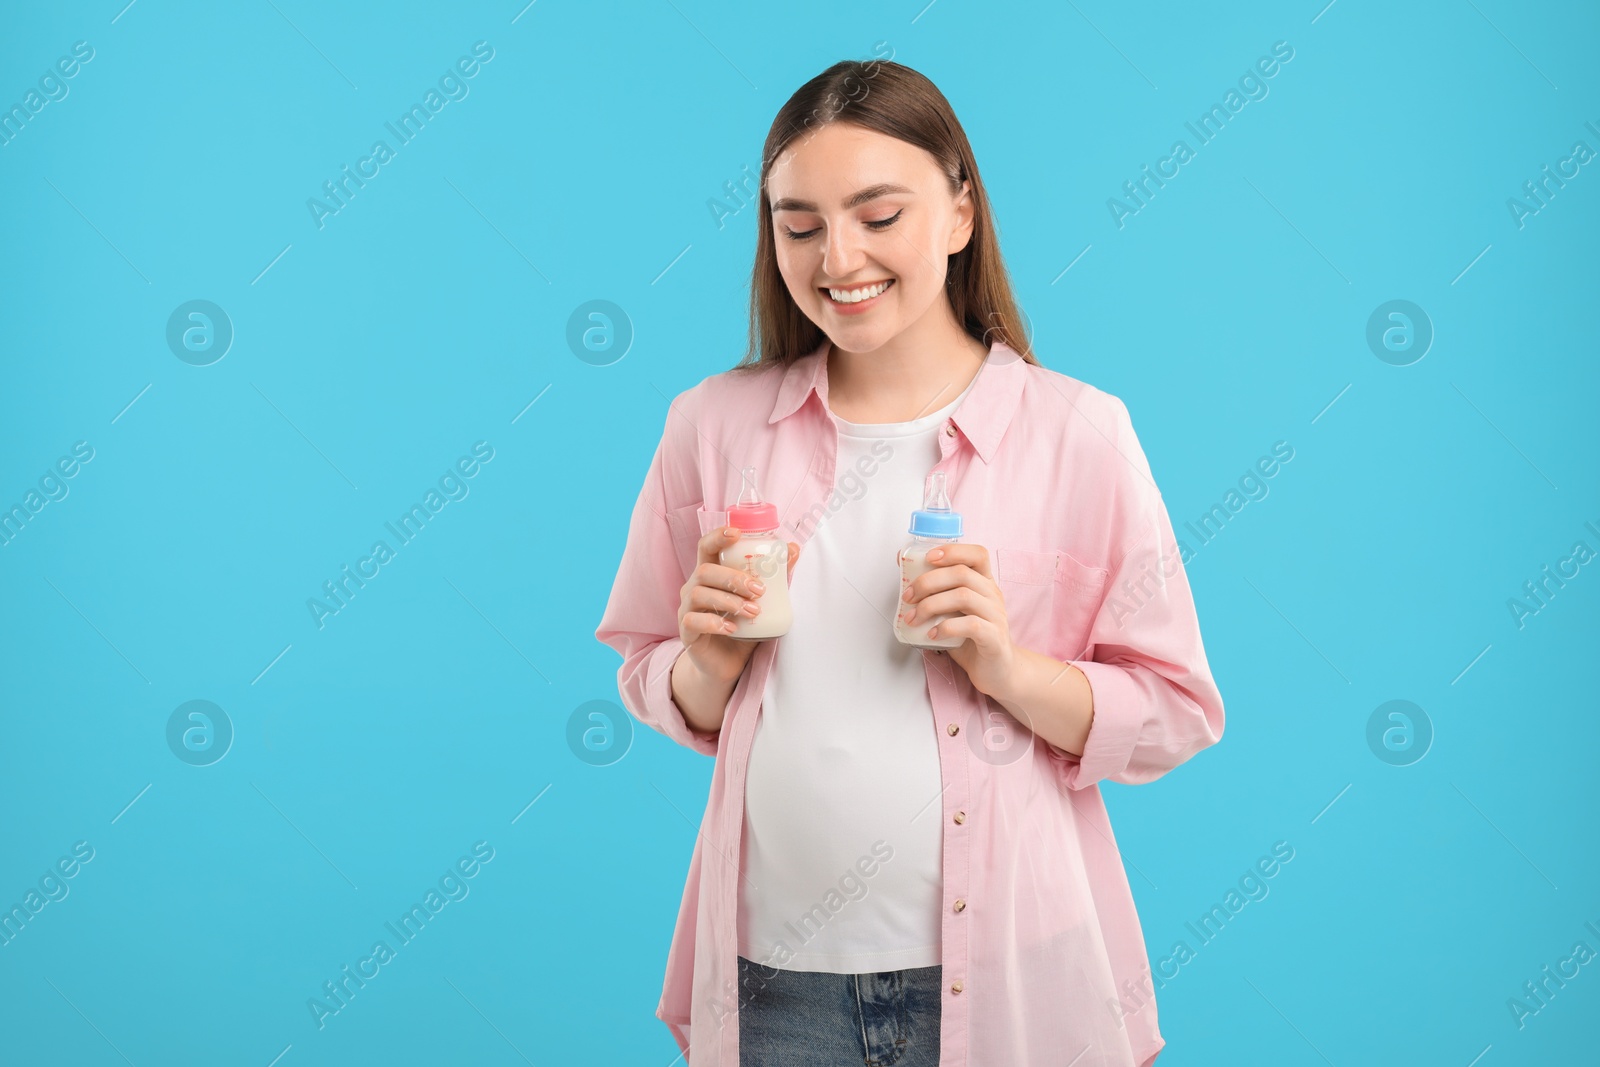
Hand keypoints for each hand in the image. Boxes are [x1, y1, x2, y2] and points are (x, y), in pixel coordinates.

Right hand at [678, 526, 798, 683]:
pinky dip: (714, 623)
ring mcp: (687, 609)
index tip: (737, 534)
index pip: (707, 547)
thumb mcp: (762, 602)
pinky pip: (693, 621)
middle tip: (759, 590)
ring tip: (753, 612)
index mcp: (711, 574)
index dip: (718, 536)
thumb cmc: (743, 628)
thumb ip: (776, 578)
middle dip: (733, 577)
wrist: (726, 664)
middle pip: (705, 570)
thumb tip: (794, 549)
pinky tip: (732, 629)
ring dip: (729, 601)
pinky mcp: (686, 632)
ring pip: (699, 594)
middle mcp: (694, 587)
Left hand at [900, 542, 1018, 699]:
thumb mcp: (954, 611)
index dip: (952, 550)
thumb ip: (938, 595)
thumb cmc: (972, 638)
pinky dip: (946, 627)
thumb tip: (906, 577)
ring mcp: (996, 616)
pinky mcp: (994, 638)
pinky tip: (932, 634)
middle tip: (908, 597)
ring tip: (914, 618)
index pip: (977, 554)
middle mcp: (993, 595)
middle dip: (928, 582)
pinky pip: (970, 625)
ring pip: (963, 596)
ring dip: (931, 605)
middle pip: (962, 573)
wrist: (999, 671)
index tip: (927, 558)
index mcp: (985, 583)